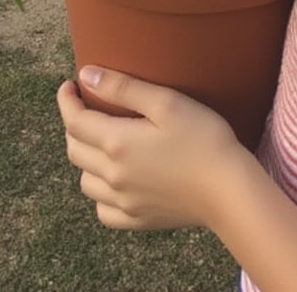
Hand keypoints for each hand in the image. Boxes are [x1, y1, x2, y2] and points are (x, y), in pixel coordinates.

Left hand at [57, 66, 246, 230]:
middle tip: (85, 107)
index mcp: (117, 143)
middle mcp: (113, 176)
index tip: (69, 85)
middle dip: (74, 125)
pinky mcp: (138, 220)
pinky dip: (100, 193)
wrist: (229, 190)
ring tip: (101, 142)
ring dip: (85, 159)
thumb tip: (86, 75)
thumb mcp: (166, 102)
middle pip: (75, 150)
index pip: (75, 121)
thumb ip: (123, 88)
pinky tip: (115, 182)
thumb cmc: (203, 138)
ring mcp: (124, 202)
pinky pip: (103, 210)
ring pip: (85, 181)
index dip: (67, 101)